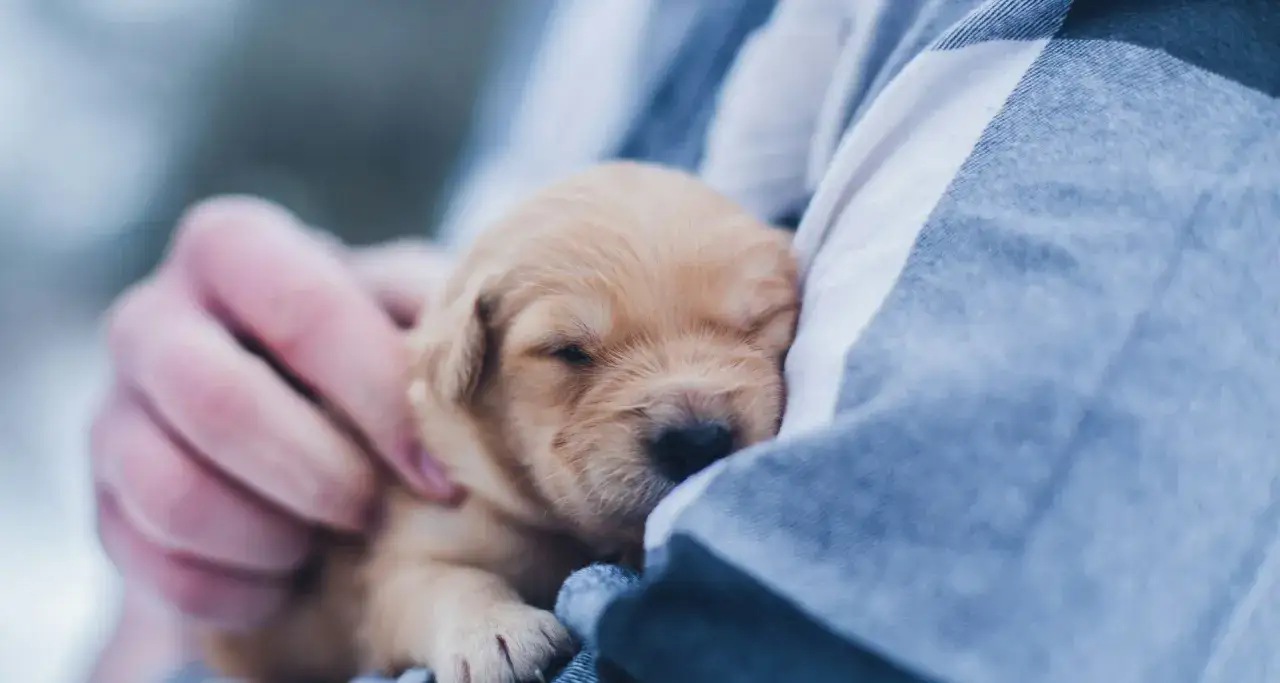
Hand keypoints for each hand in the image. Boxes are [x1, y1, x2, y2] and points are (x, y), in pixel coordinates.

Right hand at [91, 196, 458, 627]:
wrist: (289, 416)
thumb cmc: (366, 351)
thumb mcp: (406, 311)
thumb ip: (435, 315)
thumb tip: (494, 348)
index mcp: (233, 247)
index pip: (302, 309)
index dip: (378, 398)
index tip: (440, 474)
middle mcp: (152, 318)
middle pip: (215, 399)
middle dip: (316, 473)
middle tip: (373, 512)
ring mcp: (113, 411)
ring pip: (171, 491)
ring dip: (271, 535)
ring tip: (327, 543)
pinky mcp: (103, 500)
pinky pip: (152, 563)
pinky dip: (235, 587)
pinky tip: (287, 577)